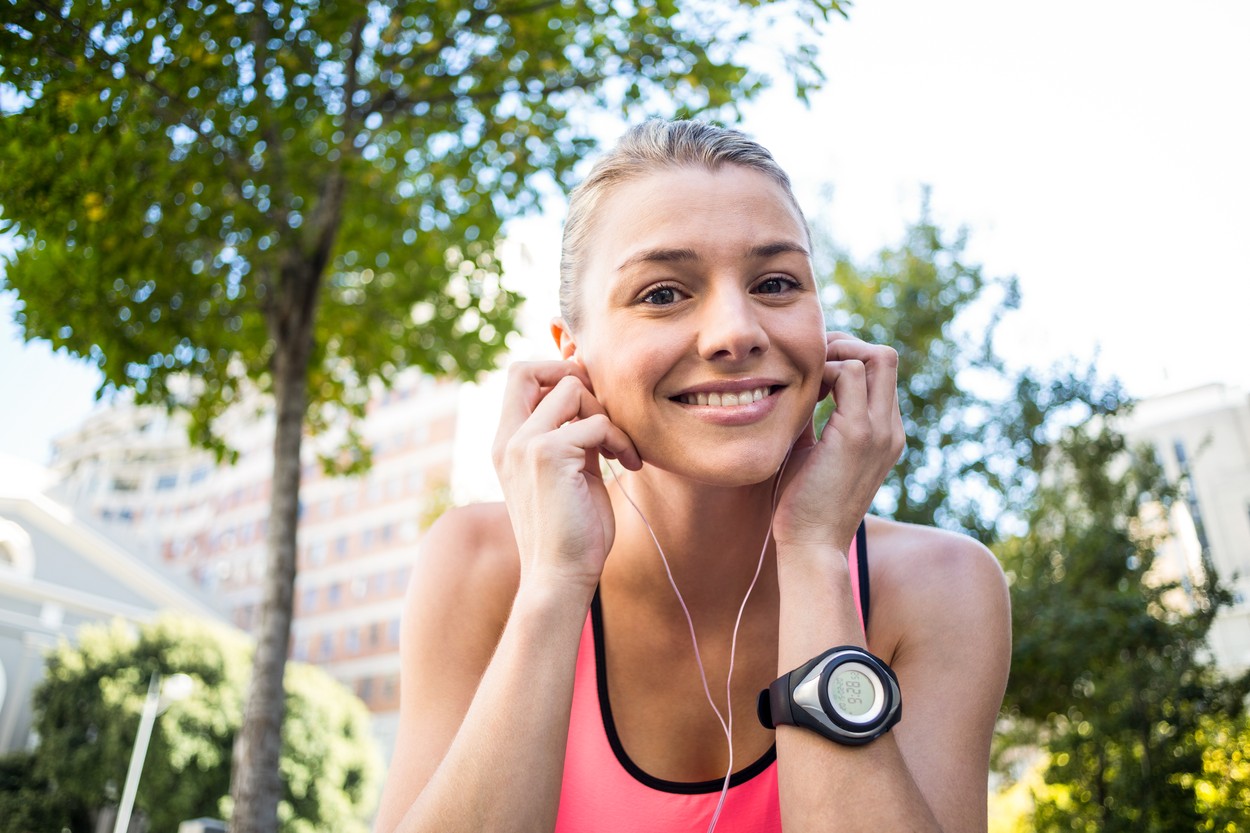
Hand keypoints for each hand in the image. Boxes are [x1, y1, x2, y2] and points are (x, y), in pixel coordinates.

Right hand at [492, 360, 641, 592]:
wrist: (560, 576)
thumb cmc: (572, 533)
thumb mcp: (570, 473)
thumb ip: (573, 436)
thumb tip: (595, 401)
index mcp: (507, 443)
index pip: (518, 377)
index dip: (555, 373)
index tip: (591, 403)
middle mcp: (508, 439)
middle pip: (530, 369)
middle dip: (576, 379)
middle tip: (604, 415)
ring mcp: (524, 444)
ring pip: (571, 388)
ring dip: (607, 414)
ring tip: (622, 450)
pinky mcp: (549, 454)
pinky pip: (597, 422)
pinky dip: (621, 440)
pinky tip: (630, 465)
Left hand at [773, 333, 904, 553]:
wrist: (812, 546)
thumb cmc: (803, 505)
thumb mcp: (812, 453)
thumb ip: (814, 420)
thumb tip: (793, 389)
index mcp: (884, 434)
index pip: (879, 372)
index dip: (846, 357)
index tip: (811, 369)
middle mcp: (889, 429)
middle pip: (885, 356)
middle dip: (845, 344)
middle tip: (809, 361)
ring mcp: (878, 430)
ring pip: (876, 356)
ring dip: (835, 353)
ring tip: (805, 376)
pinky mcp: (857, 434)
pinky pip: (850, 373)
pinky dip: (825, 370)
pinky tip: (801, 393)